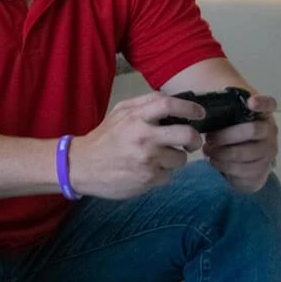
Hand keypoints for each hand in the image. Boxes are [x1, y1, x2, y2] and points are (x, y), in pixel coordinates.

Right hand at [70, 92, 203, 198]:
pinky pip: (169, 175)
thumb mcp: (118, 114)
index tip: (199, 113)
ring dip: (174, 158)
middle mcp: (143, 136)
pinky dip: (162, 172)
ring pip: (180, 158)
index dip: (189, 107)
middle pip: (186, 134)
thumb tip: (172, 103)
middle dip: (194, 139)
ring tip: (158, 158)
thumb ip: (142, 105)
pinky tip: (147, 170)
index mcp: (134, 117)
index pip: (168, 105)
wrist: (81, 166)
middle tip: (192, 142)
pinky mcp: (149, 179)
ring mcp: (148, 159)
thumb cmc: (104, 138)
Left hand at [202, 93, 278, 192]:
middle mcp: (269, 132)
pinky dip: (224, 165)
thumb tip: (195, 110)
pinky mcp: (262, 169)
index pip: (269, 104)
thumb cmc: (228, 134)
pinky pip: (244, 169)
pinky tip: (214, 160)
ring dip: (222, 153)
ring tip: (207, 150)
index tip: (250, 102)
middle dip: (226, 135)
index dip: (261, 103)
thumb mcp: (224, 121)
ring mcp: (267, 152)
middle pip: (253, 130)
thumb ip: (218, 113)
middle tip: (209, 138)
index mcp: (260, 114)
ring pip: (246, 152)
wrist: (239, 161)